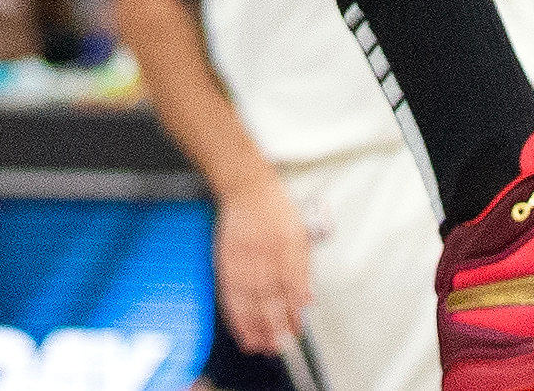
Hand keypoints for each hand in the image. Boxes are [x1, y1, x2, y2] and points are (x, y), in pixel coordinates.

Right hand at [211, 178, 312, 355]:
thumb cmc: (276, 209)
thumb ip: (303, 267)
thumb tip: (307, 300)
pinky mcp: (227, 257)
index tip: (296, 331)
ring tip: (261, 345)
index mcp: (290, 241)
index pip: (293, 282)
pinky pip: (231, 290)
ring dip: (255, 324)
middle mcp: (267, 249)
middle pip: (271, 294)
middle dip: (275, 324)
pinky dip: (236, 312)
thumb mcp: (301, 231)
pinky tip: (242, 327)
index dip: (293, 311)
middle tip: (279, 346)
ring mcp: (245, 253)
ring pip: (250, 296)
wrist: (247, 187)